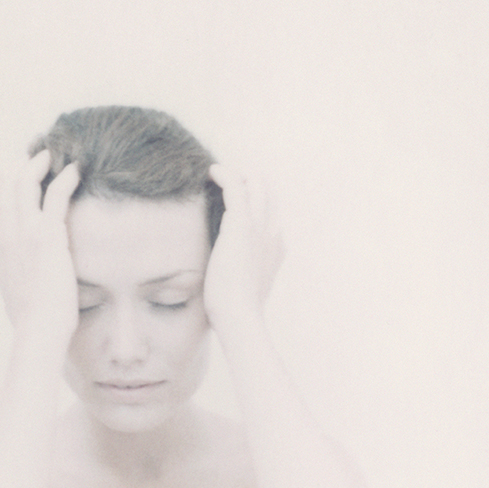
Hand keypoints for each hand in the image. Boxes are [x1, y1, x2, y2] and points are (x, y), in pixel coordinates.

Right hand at [0, 150, 80, 345]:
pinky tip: (75, 169)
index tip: (22, 172)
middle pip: (6, 186)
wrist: (37, 330)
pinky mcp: (47, 235)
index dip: (7, 184)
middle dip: (21, 165)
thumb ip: (19, 274)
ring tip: (54, 154)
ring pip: (25, 182)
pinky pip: (54, 194)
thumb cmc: (33, 319)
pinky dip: (65, 177)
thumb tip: (28, 273)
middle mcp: (5, 235)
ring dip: (39, 163)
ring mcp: (23, 233)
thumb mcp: (18, 291)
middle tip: (38, 154)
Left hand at [203, 165, 283, 336]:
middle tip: (228, 181)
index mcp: (276, 248)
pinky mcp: (242, 223)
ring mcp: (260, 227)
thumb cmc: (237, 310)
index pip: (270, 216)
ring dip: (238, 176)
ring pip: (255, 185)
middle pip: (268, 195)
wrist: (240, 316)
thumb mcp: (244, 288)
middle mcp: (274, 233)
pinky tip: (212, 171)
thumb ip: (241, 276)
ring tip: (218, 173)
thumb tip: (228, 279)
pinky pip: (235, 187)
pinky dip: (224, 175)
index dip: (256, 204)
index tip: (238, 201)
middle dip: (251, 183)